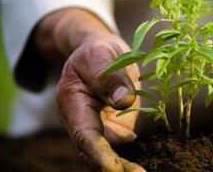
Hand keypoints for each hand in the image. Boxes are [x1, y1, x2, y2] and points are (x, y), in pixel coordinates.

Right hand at [34, 9, 145, 170]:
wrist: (99, 55)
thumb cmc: (96, 53)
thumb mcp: (100, 55)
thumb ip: (109, 76)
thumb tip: (125, 100)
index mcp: (72, 103)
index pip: (84, 134)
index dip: (99, 153)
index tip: (114, 169)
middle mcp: (80, 122)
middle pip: (92, 152)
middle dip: (112, 168)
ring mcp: (96, 129)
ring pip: (106, 155)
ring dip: (123, 168)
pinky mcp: (111, 130)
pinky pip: (118, 150)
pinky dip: (128, 161)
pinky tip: (139, 168)